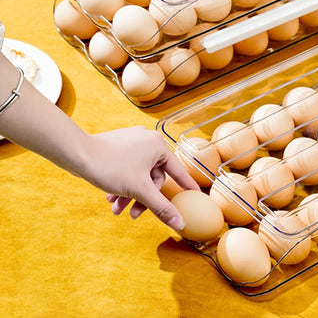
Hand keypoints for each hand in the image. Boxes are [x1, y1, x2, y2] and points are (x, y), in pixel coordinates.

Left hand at [82, 126, 199, 230]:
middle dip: (141, 197)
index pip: (177, 170)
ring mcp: (132, 141)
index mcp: (158, 145)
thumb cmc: (109, 166)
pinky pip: (128, 168)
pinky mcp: (119, 145)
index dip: (185, 184)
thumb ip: (161, 207)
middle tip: (133, 214)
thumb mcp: (139, 190)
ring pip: (139, 174)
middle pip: (153, 176)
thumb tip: (179, 223)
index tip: (195, 193)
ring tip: (116, 209)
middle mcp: (147, 139)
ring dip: (129, 194)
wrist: (77, 153)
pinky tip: (111, 197)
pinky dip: (122, 184)